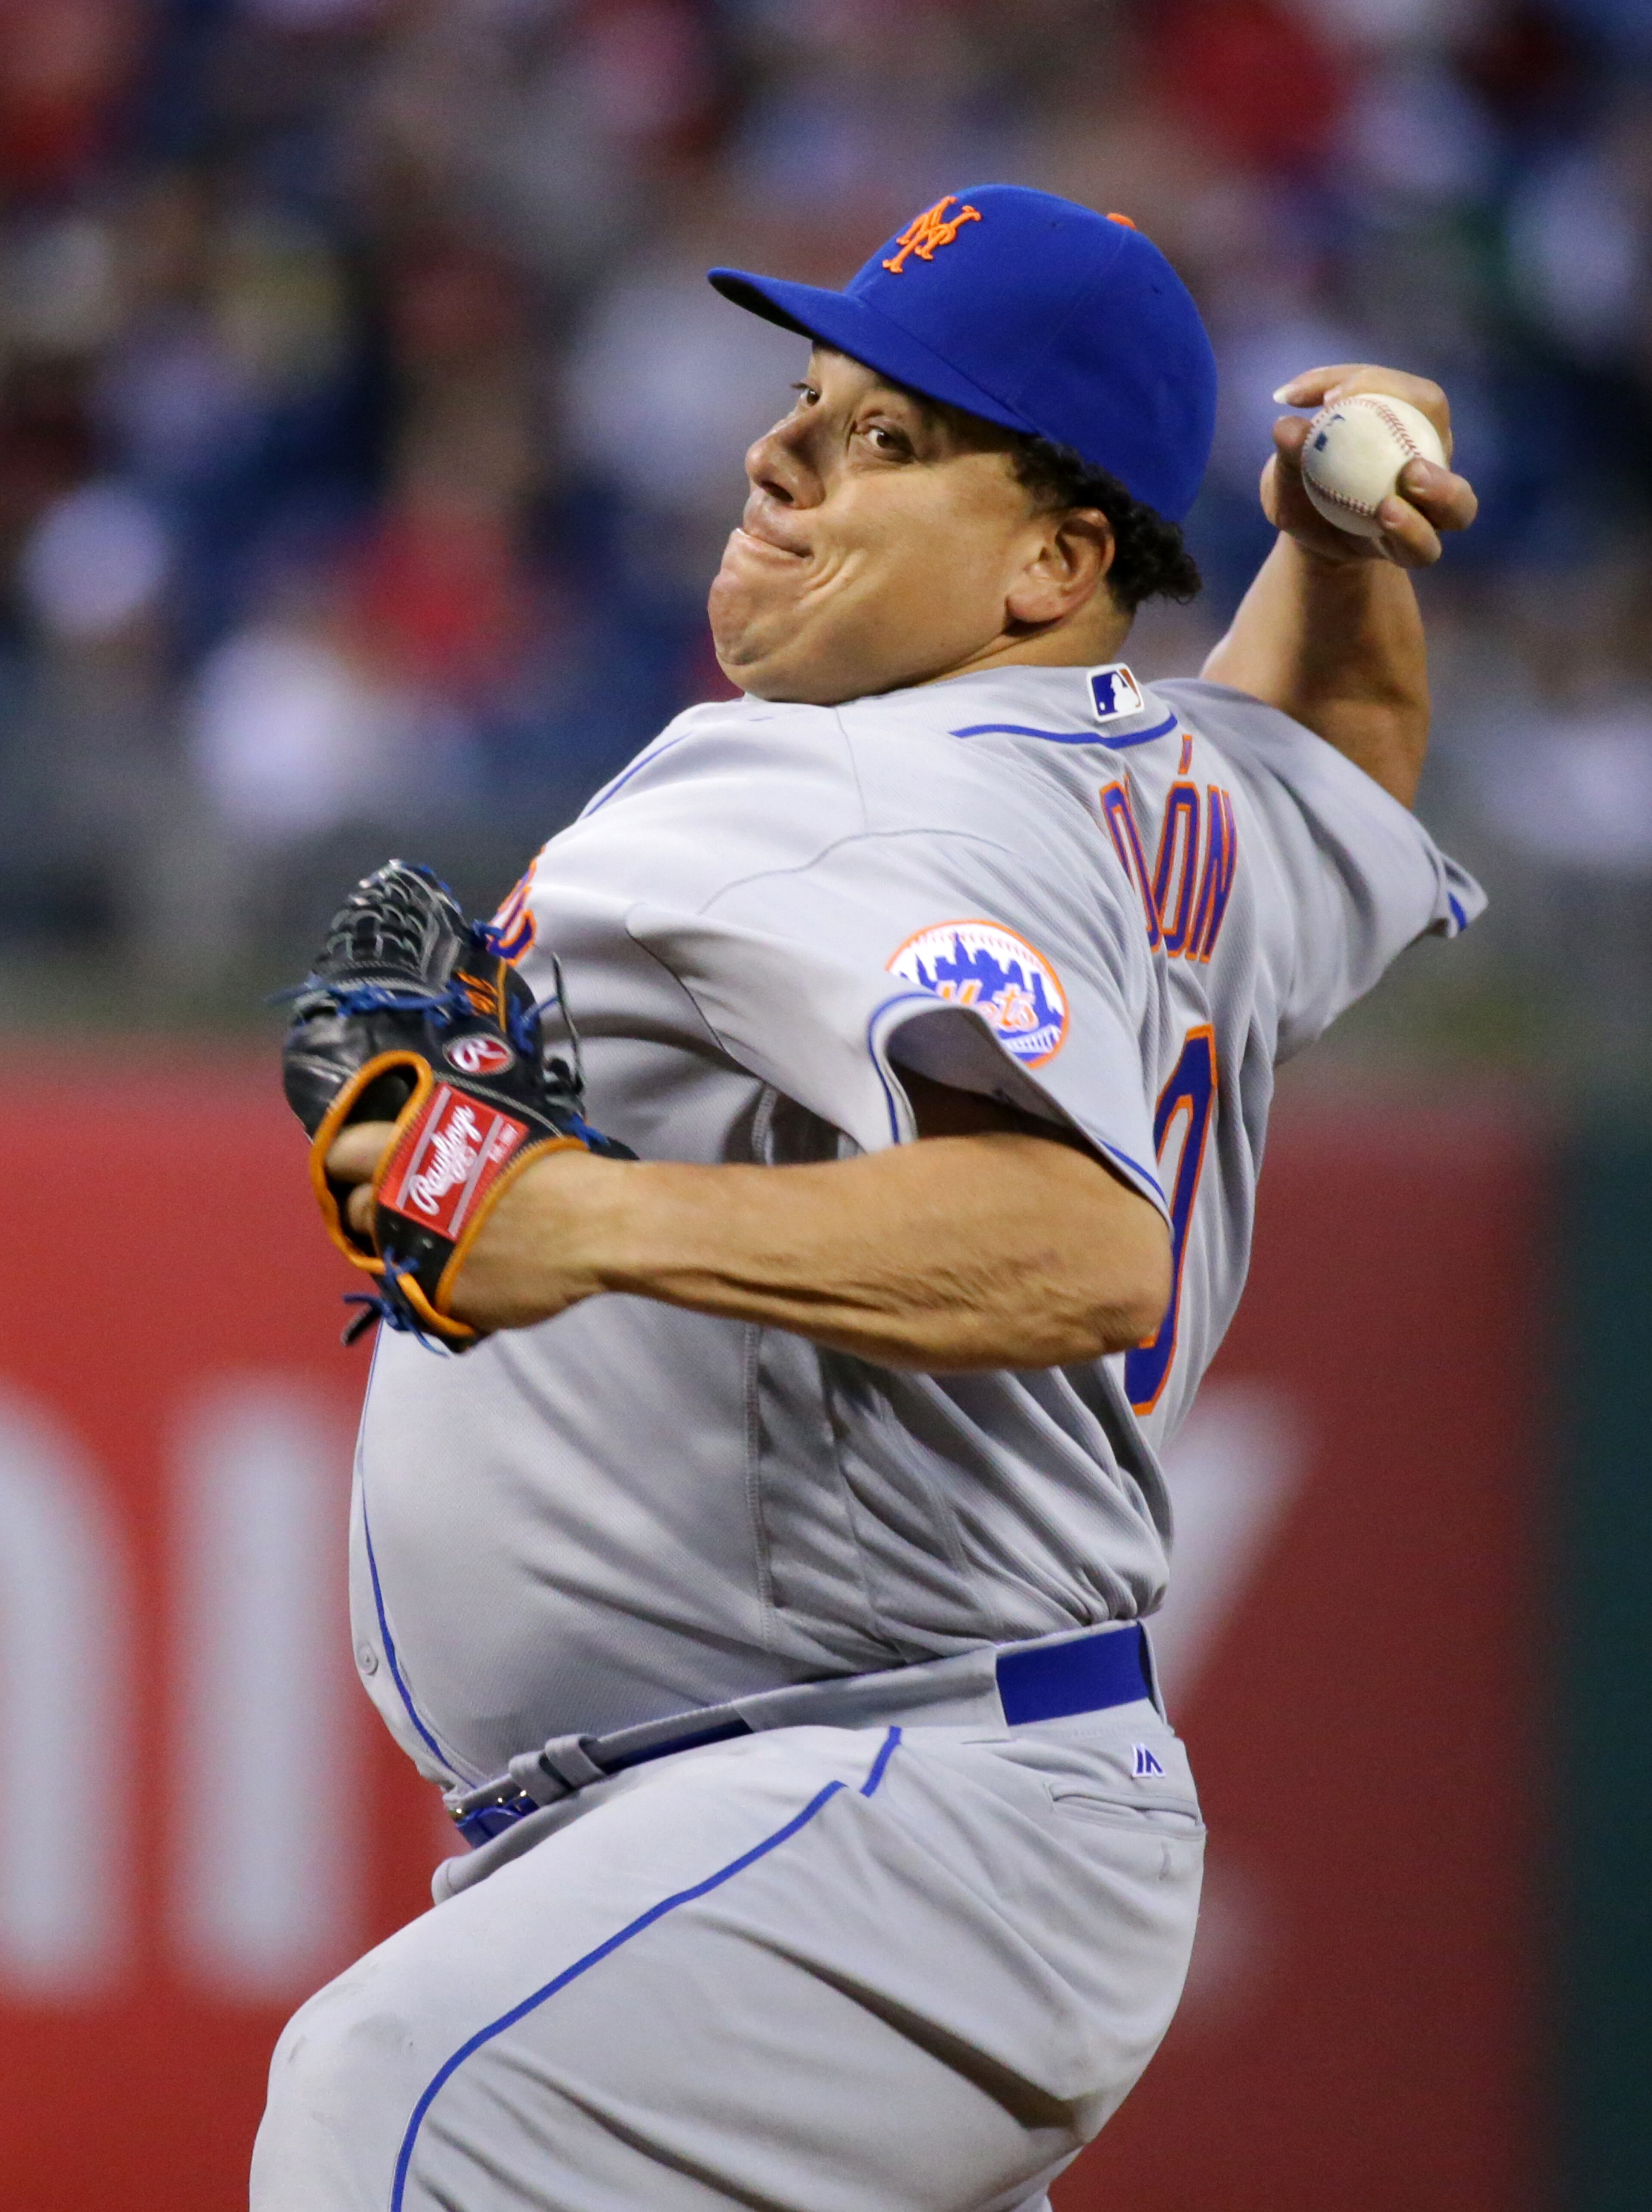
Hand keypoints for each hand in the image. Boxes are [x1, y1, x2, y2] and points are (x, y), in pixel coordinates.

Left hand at [325, 1122, 616, 1332]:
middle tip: (405, 1209)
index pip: (341, 1152)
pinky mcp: (434, 1297)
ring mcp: (412, 1254)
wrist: (592, 1225)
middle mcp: (395, 1203)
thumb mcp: (488, 1129)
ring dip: (398, 1246)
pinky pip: (418, 1290)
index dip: (348, 1160)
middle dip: (373, 1209)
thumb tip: (425, 1152)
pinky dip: (434, 1283)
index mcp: (406, 1151)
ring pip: (380, 1254)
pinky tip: (466, 1272)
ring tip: (434, 1242)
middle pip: (356, 1208)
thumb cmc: (550, 1167)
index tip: (364, 1167)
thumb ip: (441, 1143)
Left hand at [1263, 365, 1478, 568]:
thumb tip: (1287, 427)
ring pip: (1457, 500)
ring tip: (1405, 482)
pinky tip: (1386, 518)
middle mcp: (1428, 457)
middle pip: (1440, 428)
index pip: (1406, 391)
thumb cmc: (1304, 487)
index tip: (1327, 397)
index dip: (1376, 383)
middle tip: (1372, 411)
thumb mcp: (1285, 470)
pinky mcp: (1417, 547)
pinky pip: (1426, 546)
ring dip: (1439, 490)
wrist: (1309, 537)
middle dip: (1419, 415)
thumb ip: (1287, 451)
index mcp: (1404, 421)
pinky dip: (1411, 532)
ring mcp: (1430, 507)